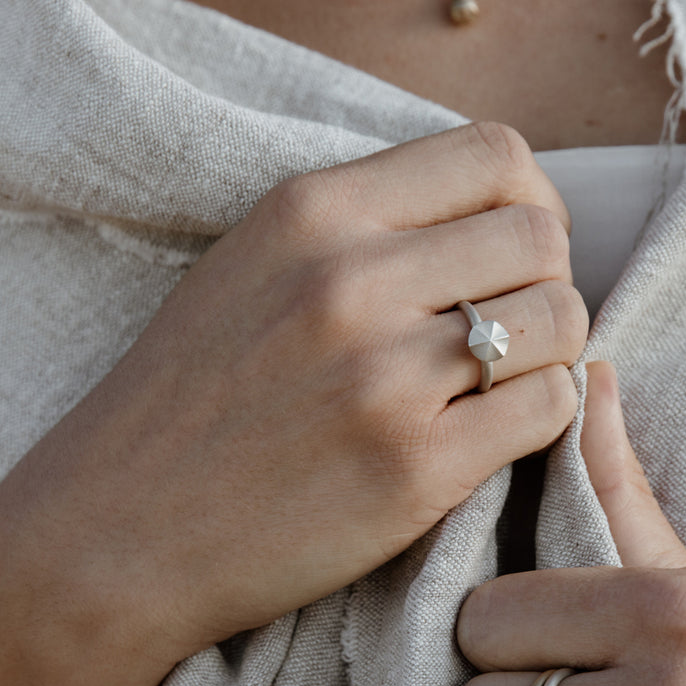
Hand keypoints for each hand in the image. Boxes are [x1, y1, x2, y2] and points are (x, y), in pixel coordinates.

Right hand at [0, 122, 585, 672]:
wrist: (126, 530)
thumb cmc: (195, 400)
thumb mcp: (257, 267)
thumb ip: (368, 226)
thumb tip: (497, 217)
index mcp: (315, 212)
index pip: (495, 155)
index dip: (533, 202)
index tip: (517, 251)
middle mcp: (352, 281)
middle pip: (541, 239)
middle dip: (551, 279)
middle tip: (519, 325)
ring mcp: (386, 378)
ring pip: (559, 321)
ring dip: (554, 350)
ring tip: (510, 379)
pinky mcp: (416, 469)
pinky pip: (549, 407)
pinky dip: (545, 413)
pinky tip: (501, 430)